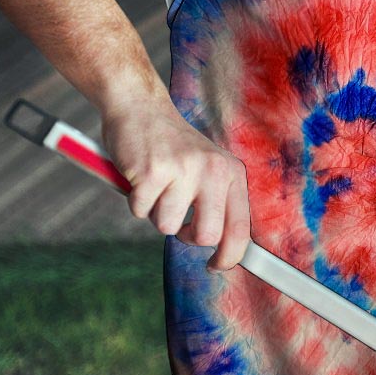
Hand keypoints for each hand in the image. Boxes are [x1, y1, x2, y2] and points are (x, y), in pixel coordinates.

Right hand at [101, 101, 249, 270]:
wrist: (141, 108)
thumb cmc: (173, 147)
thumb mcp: (208, 168)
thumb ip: (218, 202)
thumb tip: (225, 250)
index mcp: (231, 173)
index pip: (240, 228)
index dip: (229, 256)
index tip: (216, 266)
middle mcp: (213, 170)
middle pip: (206, 236)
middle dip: (187, 236)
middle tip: (177, 219)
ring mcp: (183, 170)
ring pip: (167, 226)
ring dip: (156, 213)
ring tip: (157, 186)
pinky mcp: (152, 171)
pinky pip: (140, 211)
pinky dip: (135, 201)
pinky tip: (140, 177)